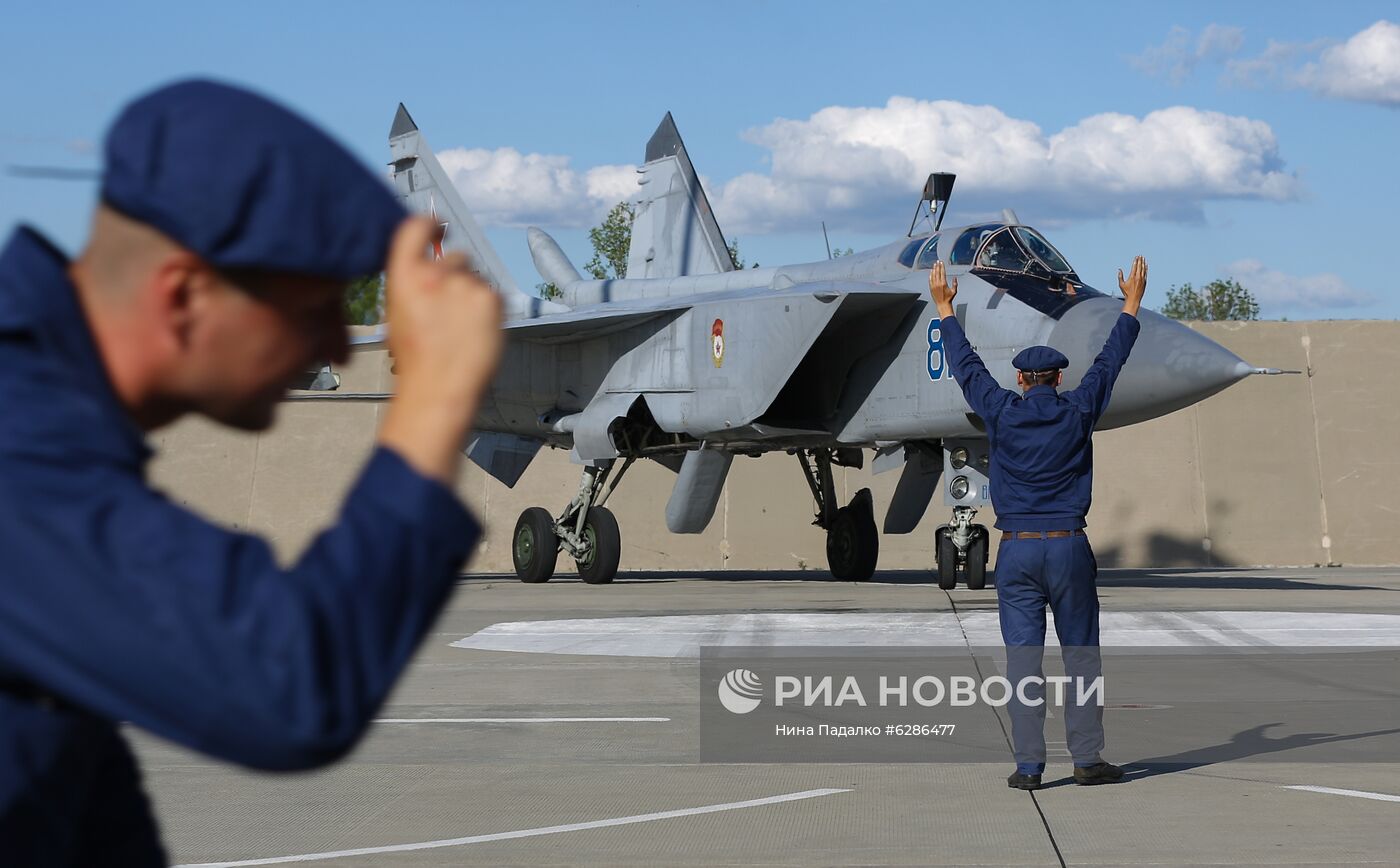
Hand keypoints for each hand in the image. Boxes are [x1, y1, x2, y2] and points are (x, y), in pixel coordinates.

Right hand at [377, 216, 503, 483]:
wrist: (439, 388)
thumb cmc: (416, 358)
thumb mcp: (398, 311)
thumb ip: (413, 281)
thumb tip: (430, 263)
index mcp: (403, 274)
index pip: (416, 228)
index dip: (431, 224)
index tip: (440, 227)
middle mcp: (434, 272)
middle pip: (455, 256)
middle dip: (457, 275)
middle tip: (451, 309)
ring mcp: (465, 284)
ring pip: (476, 277)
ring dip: (472, 294)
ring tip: (461, 328)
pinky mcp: (491, 298)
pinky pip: (493, 293)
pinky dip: (489, 308)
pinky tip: (476, 331)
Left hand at [928, 260, 957, 315]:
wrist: (942, 304)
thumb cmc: (948, 298)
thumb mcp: (954, 291)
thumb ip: (955, 284)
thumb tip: (955, 278)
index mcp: (943, 283)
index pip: (942, 272)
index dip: (942, 267)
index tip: (941, 263)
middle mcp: (937, 284)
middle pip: (937, 272)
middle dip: (937, 266)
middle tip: (937, 262)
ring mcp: (933, 286)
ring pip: (933, 275)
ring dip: (933, 269)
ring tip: (934, 265)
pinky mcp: (931, 288)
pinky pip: (930, 280)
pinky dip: (930, 275)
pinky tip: (931, 272)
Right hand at [1117, 255, 1146, 316]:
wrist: (1134, 299)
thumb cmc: (1126, 293)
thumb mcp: (1121, 285)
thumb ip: (1120, 276)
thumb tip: (1119, 270)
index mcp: (1132, 277)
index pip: (1134, 267)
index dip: (1135, 261)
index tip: (1136, 257)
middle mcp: (1138, 277)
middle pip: (1140, 267)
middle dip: (1140, 261)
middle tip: (1140, 256)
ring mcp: (1142, 279)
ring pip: (1143, 269)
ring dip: (1143, 263)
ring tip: (1143, 258)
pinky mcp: (1145, 282)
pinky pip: (1146, 273)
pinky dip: (1146, 268)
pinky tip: (1146, 265)